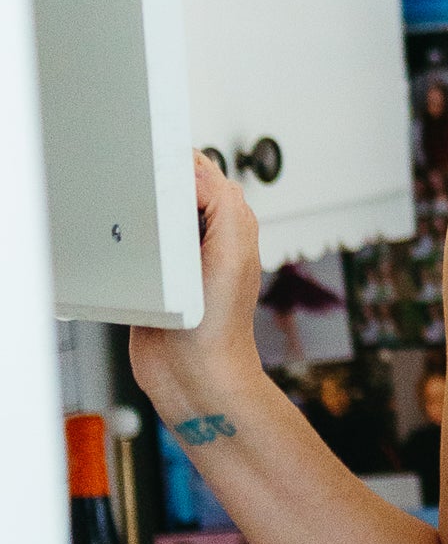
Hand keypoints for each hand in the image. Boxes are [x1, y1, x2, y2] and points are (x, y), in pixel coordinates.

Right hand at [127, 152, 264, 424]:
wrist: (193, 379)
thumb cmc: (219, 329)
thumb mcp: (230, 255)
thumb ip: (222, 206)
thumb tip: (198, 171)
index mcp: (233, 226)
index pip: (205, 173)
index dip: (180, 164)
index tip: (156, 165)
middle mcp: (207, 239)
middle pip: (174, 190)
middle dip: (155, 184)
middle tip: (137, 189)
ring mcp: (178, 259)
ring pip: (150, 216)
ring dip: (136, 214)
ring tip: (130, 219)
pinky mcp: (152, 278)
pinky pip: (132, 246)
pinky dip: (122, 243)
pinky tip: (119, 248)